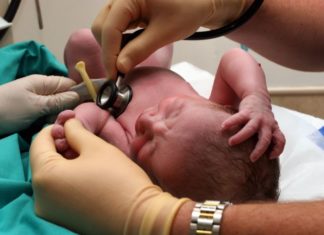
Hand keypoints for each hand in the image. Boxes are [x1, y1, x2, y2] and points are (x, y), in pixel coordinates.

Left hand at [0, 75, 78, 134]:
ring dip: (59, 118)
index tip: (89, 108)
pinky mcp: (32, 113)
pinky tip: (50, 129)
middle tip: (68, 122)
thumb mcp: (36, 105)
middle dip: (68, 109)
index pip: (70, 84)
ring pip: (57, 109)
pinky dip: (50, 122)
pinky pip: (48, 116)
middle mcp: (42, 90)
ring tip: (57, 128)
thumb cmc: (8, 109)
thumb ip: (59, 100)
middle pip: (65, 97)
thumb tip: (79, 95)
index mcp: (44, 82)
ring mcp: (37, 102)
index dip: (80, 93)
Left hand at [30, 119, 186, 234]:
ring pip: (51, 176)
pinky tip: (85, 170)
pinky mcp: (62, 218)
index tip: (70, 122)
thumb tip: (67, 124)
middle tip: (79, 136)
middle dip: (59, 145)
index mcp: (44, 178)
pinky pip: (57, 190)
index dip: (54, 128)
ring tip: (85, 153)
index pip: (39, 143)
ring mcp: (50, 211)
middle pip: (43, 161)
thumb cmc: (119, 179)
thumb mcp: (96, 147)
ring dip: (63, 161)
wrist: (139, 217)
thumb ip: (76, 131)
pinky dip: (67, 177)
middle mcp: (40, 198)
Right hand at [91, 0, 245, 78]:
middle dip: (109, 51)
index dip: (109, 55)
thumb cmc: (187, 11)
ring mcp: (123, 4)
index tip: (113, 76)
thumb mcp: (163, 34)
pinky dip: (120, 43)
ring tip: (127, 63)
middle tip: (120, 72)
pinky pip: (116, 29)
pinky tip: (129, 53)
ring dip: (113, 48)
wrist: (199, 2)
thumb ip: (139, 50)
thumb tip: (120, 68)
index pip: (109, 28)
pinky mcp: (128, 11)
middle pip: (102, 27)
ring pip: (106, 29)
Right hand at [221, 93, 285, 161]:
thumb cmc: (261, 118)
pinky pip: (238, 118)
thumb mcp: (268, 128)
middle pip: (265, 138)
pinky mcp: (246, 111)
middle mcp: (266, 124)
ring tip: (231, 143)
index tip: (270, 157)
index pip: (280, 140)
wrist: (258, 96)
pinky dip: (231, 122)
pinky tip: (223, 127)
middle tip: (252, 159)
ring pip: (251, 129)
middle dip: (259, 150)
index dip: (277, 149)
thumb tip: (256, 160)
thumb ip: (265, 140)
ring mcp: (257, 117)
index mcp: (273, 128)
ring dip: (241, 136)